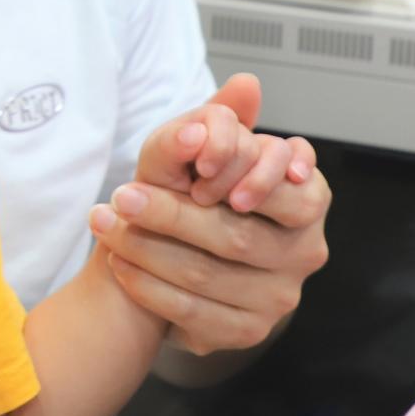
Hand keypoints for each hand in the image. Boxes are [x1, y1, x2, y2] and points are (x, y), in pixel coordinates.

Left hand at [87, 74, 330, 355]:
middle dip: (170, 212)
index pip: (291, 193)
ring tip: (105, 222)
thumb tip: (245, 84)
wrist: (189, 257)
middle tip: (121, 194)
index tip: (196, 175)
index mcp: (309, 203)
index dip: (243, 182)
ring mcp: (278, 298)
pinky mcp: (247, 331)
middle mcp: (304, 254)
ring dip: (147, 248)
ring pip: (205, 275)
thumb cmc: (205, 194)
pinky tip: (118, 262)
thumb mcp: (212, 151)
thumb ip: (227, 119)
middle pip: (234, 235)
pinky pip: (192, 312)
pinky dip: (149, 286)